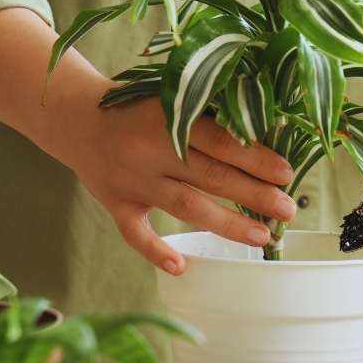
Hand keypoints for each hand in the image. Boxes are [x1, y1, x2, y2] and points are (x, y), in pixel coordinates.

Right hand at [55, 82, 296, 274]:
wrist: (74, 116)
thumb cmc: (139, 105)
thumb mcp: (170, 95)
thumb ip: (208, 111)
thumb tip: (267, 130)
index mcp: (168, 117)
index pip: (219, 141)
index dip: (255, 158)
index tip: (286, 173)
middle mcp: (149, 150)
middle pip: (210, 177)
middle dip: (254, 195)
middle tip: (288, 210)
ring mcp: (131, 180)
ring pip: (185, 206)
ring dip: (226, 224)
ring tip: (261, 236)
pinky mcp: (114, 203)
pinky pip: (135, 233)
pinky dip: (156, 251)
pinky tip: (182, 267)